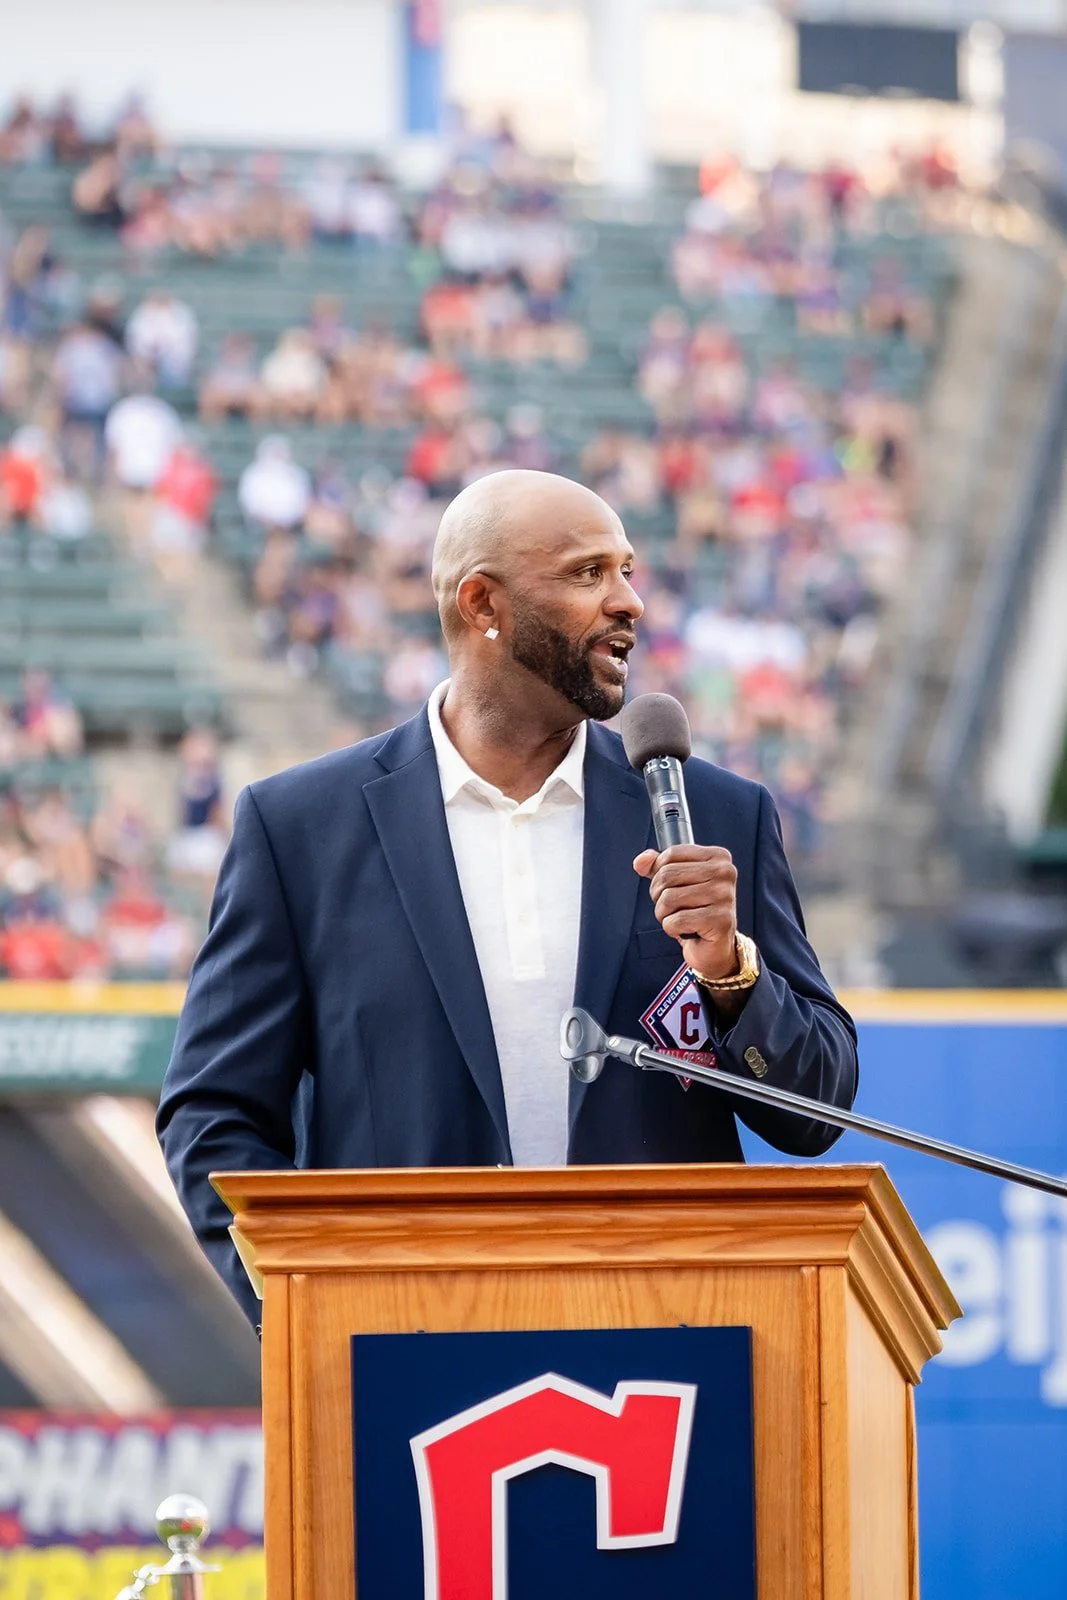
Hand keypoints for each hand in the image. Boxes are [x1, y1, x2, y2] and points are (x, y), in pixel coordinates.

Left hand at [633, 844, 738, 980]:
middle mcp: (725, 873)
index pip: (671, 854)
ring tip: (680, 918)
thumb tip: (641, 862)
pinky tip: (687, 930)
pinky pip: (675, 921)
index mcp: (718, 857)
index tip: (672, 887)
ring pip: (668, 899)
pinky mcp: (720, 921)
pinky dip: (672, 929)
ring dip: (665, 914)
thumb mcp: (676, 882)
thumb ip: (657, 866)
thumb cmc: (696, 911)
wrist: (713, 946)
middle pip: (667, 875)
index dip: (659, 873)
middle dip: (659, 895)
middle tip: (673, 907)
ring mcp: (725, 896)